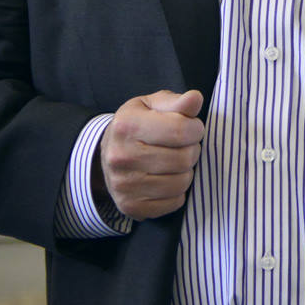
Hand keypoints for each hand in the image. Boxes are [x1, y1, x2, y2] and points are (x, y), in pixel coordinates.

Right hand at [98, 89, 205, 219]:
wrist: (109, 153)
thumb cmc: (139, 124)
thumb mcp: (154, 104)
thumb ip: (177, 102)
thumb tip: (195, 99)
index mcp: (127, 125)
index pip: (181, 130)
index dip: (196, 129)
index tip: (191, 128)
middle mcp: (121, 157)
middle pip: (184, 158)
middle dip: (192, 150)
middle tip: (182, 146)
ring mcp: (123, 185)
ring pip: (181, 182)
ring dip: (186, 171)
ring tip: (175, 162)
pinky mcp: (130, 206)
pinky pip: (174, 202)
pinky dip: (178, 192)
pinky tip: (167, 178)